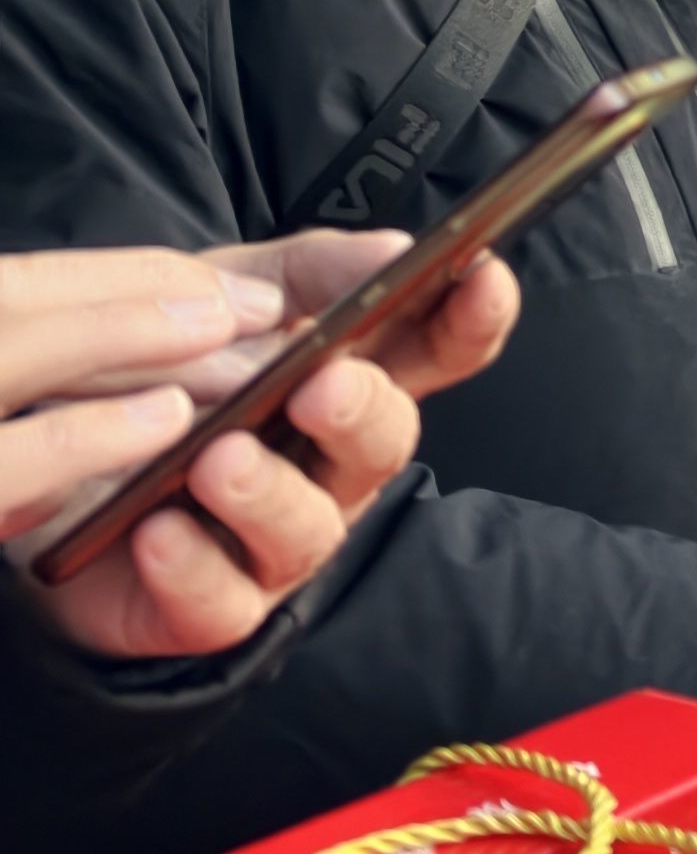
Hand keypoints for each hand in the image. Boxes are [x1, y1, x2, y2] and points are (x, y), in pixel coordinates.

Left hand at [0, 238, 513, 659]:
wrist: (58, 453)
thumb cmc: (162, 378)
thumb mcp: (228, 298)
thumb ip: (311, 271)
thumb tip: (391, 249)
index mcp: (351, 382)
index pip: (439, 351)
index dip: (473, 319)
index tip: (481, 276)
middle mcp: (330, 467)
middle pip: (386, 445)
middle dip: (363, 413)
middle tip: (322, 385)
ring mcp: (275, 541)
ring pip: (311, 531)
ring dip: (270, 493)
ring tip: (218, 458)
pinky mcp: (208, 604)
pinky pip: (223, 602)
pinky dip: (193, 567)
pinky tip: (158, 529)